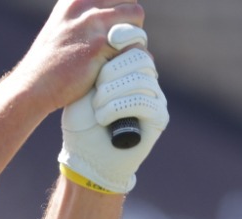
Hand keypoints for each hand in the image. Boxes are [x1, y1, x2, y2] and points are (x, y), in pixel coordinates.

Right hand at [10, 0, 145, 113]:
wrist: (33, 86)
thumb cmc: (50, 61)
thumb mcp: (63, 24)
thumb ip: (86, 14)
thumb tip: (118, 14)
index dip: (122, 11)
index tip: (116, 29)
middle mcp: (85, 5)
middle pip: (131, 4)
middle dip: (132, 23)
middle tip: (119, 45)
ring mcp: (92, 23)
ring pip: (136, 18)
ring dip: (134, 37)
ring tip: (119, 55)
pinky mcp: (99, 45)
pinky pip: (134, 44)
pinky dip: (132, 58)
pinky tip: (116, 68)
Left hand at [58, 24, 167, 192]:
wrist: (87, 160)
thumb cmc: (82, 125)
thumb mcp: (85, 89)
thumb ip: (100, 65)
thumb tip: (117, 34)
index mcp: (129, 70)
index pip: (134, 44)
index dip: (121, 43)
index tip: (104, 49)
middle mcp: (146, 80)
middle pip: (139, 58)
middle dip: (112, 73)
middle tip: (95, 94)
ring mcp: (155, 97)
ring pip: (141, 79)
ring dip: (112, 94)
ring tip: (97, 111)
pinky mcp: (159, 117)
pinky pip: (144, 101)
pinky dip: (119, 108)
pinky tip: (104, 119)